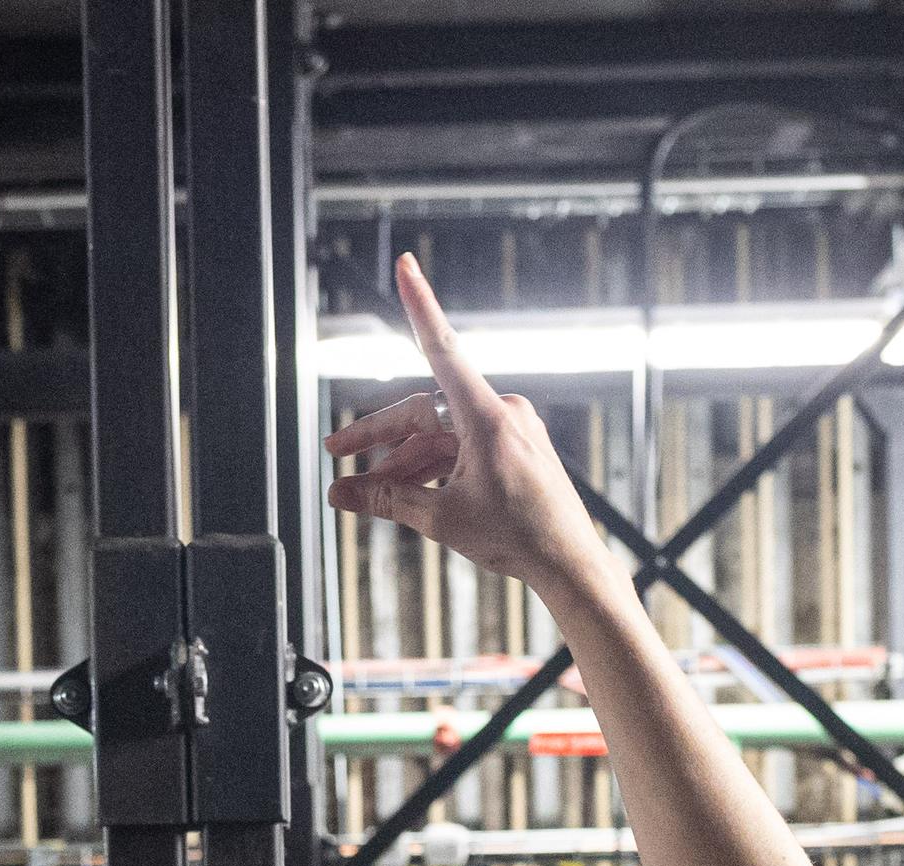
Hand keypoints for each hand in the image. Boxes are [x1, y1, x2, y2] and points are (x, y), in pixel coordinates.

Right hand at [325, 254, 618, 604]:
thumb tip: (339, 492)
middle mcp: (500, 412)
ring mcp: (508, 430)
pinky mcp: (513, 449)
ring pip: (440, 435)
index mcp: (486, 417)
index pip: (441, 348)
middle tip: (335, 453)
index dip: (418, 305)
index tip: (405, 265)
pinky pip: (460, 449)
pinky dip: (431, 468)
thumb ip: (386, 499)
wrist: (568, 563)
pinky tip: (405, 493)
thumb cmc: (516, 538)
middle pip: (423, 412)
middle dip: (378, 437)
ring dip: (402, 462)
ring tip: (364, 492)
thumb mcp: (440, 519)